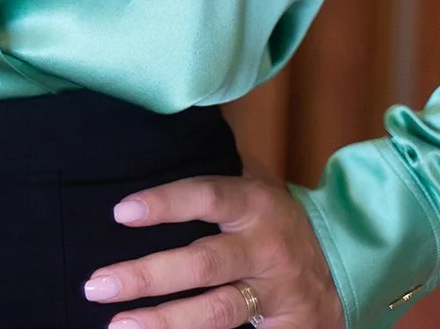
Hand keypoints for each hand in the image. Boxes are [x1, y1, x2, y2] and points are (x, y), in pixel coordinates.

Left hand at [81, 149, 345, 327]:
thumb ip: (216, 163)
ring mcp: (274, 292)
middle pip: (202, 263)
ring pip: (216, 312)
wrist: (342, 269)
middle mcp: (264, 247)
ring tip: (118, 326)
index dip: (165, 203)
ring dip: (164, 322)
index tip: (121, 212)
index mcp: (254, 203)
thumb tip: (162, 129)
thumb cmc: (275, 219)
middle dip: (146, 276)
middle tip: (97, 285)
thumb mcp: (255, 182)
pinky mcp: (284, 328)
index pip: (206, 195)